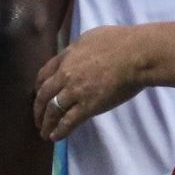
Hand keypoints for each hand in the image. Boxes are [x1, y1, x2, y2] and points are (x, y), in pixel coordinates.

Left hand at [33, 25, 148, 140]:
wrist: (136, 55)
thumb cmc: (120, 41)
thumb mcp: (91, 37)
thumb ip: (78, 48)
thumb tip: (75, 54)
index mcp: (67, 56)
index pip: (44, 74)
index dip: (38, 87)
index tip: (38, 95)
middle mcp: (66, 74)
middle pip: (44, 94)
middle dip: (38, 109)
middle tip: (38, 119)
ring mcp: (75, 91)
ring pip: (53, 110)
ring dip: (46, 123)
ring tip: (44, 133)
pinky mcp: (87, 106)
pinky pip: (68, 122)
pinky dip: (60, 131)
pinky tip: (55, 137)